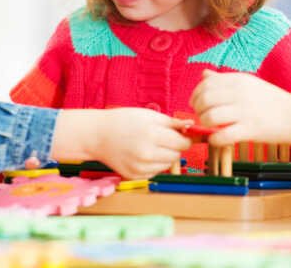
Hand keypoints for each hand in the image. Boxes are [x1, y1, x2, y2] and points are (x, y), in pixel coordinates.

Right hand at [52, 108, 190, 179]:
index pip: (183, 143)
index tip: (179, 134)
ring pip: (168, 165)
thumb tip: (192, 127)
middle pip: (177, 155)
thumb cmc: (124, 121)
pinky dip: (154, 164)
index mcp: (152, 135)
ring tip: (151, 145)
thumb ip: (172, 123)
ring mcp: (140, 168)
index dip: (184, 138)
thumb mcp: (149, 115)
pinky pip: (156, 172)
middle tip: (162, 138)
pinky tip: (143, 154)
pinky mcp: (135, 176)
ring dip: (165, 156)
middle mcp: (147, 154)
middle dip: (175, 147)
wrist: (98, 135)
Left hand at [189, 70, 290, 146]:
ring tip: (210, 127)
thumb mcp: (248, 83)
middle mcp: (239, 94)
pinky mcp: (250, 130)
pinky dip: (215, 140)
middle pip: (205, 100)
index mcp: (238, 80)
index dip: (196, 95)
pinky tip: (217, 139)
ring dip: (205, 124)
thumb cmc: (268, 100)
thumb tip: (204, 75)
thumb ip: (224, 79)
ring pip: (210, 117)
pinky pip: (223, 136)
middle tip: (202, 116)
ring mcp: (245, 112)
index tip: (196, 103)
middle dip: (198, 110)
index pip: (206, 84)